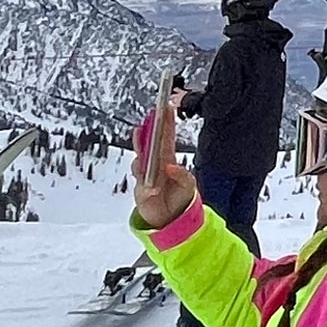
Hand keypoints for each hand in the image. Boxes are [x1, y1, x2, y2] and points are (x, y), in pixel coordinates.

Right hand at [131, 92, 195, 228]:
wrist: (168, 219)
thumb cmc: (179, 198)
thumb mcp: (188, 186)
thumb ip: (182, 176)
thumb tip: (171, 167)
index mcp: (168, 160)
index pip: (167, 137)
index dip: (166, 123)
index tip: (166, 108)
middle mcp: (156, 164)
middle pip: (152, 142)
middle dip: (151, 127)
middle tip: (152, 113)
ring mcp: (146, 173)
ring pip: (141, 155)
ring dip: (141, 143)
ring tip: (142, 132)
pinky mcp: (139, 186)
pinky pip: (138, 175)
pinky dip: (139, 169)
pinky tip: (141, 163)